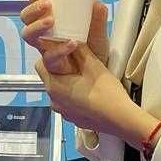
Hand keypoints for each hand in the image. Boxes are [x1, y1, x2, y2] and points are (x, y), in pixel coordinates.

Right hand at [20, 0, 108, 74]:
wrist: (99, 76)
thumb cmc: (93, 50)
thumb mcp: (99, 32)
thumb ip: (98, 19)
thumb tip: (97, 2)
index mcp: (51, 20)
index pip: (35, 2)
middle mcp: (44, 34)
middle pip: (26, 18)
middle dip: (32, 9)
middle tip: (47, 4)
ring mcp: (45, 49)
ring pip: (29, 37)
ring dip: (37, 26)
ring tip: (51, 21)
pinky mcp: (51, 65)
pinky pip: (49, 57)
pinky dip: (60, 49)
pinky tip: (72, 43)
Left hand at [37, 45, 156, 145]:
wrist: (121, 120)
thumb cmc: (107, 94)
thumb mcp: (93, 66)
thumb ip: (80, 50)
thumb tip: (72, 39)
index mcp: (55, 87)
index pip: (40, 65)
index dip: (50, 54)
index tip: (62, 49)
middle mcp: (54, 101)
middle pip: (49, 78)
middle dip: (58, 67)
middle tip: (73, 59)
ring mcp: (63, 112)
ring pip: (58, 91)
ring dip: (66, 81)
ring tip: (82, 75)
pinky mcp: (73, 118)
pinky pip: (67, 102)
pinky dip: (73, 94)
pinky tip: (88, 91)